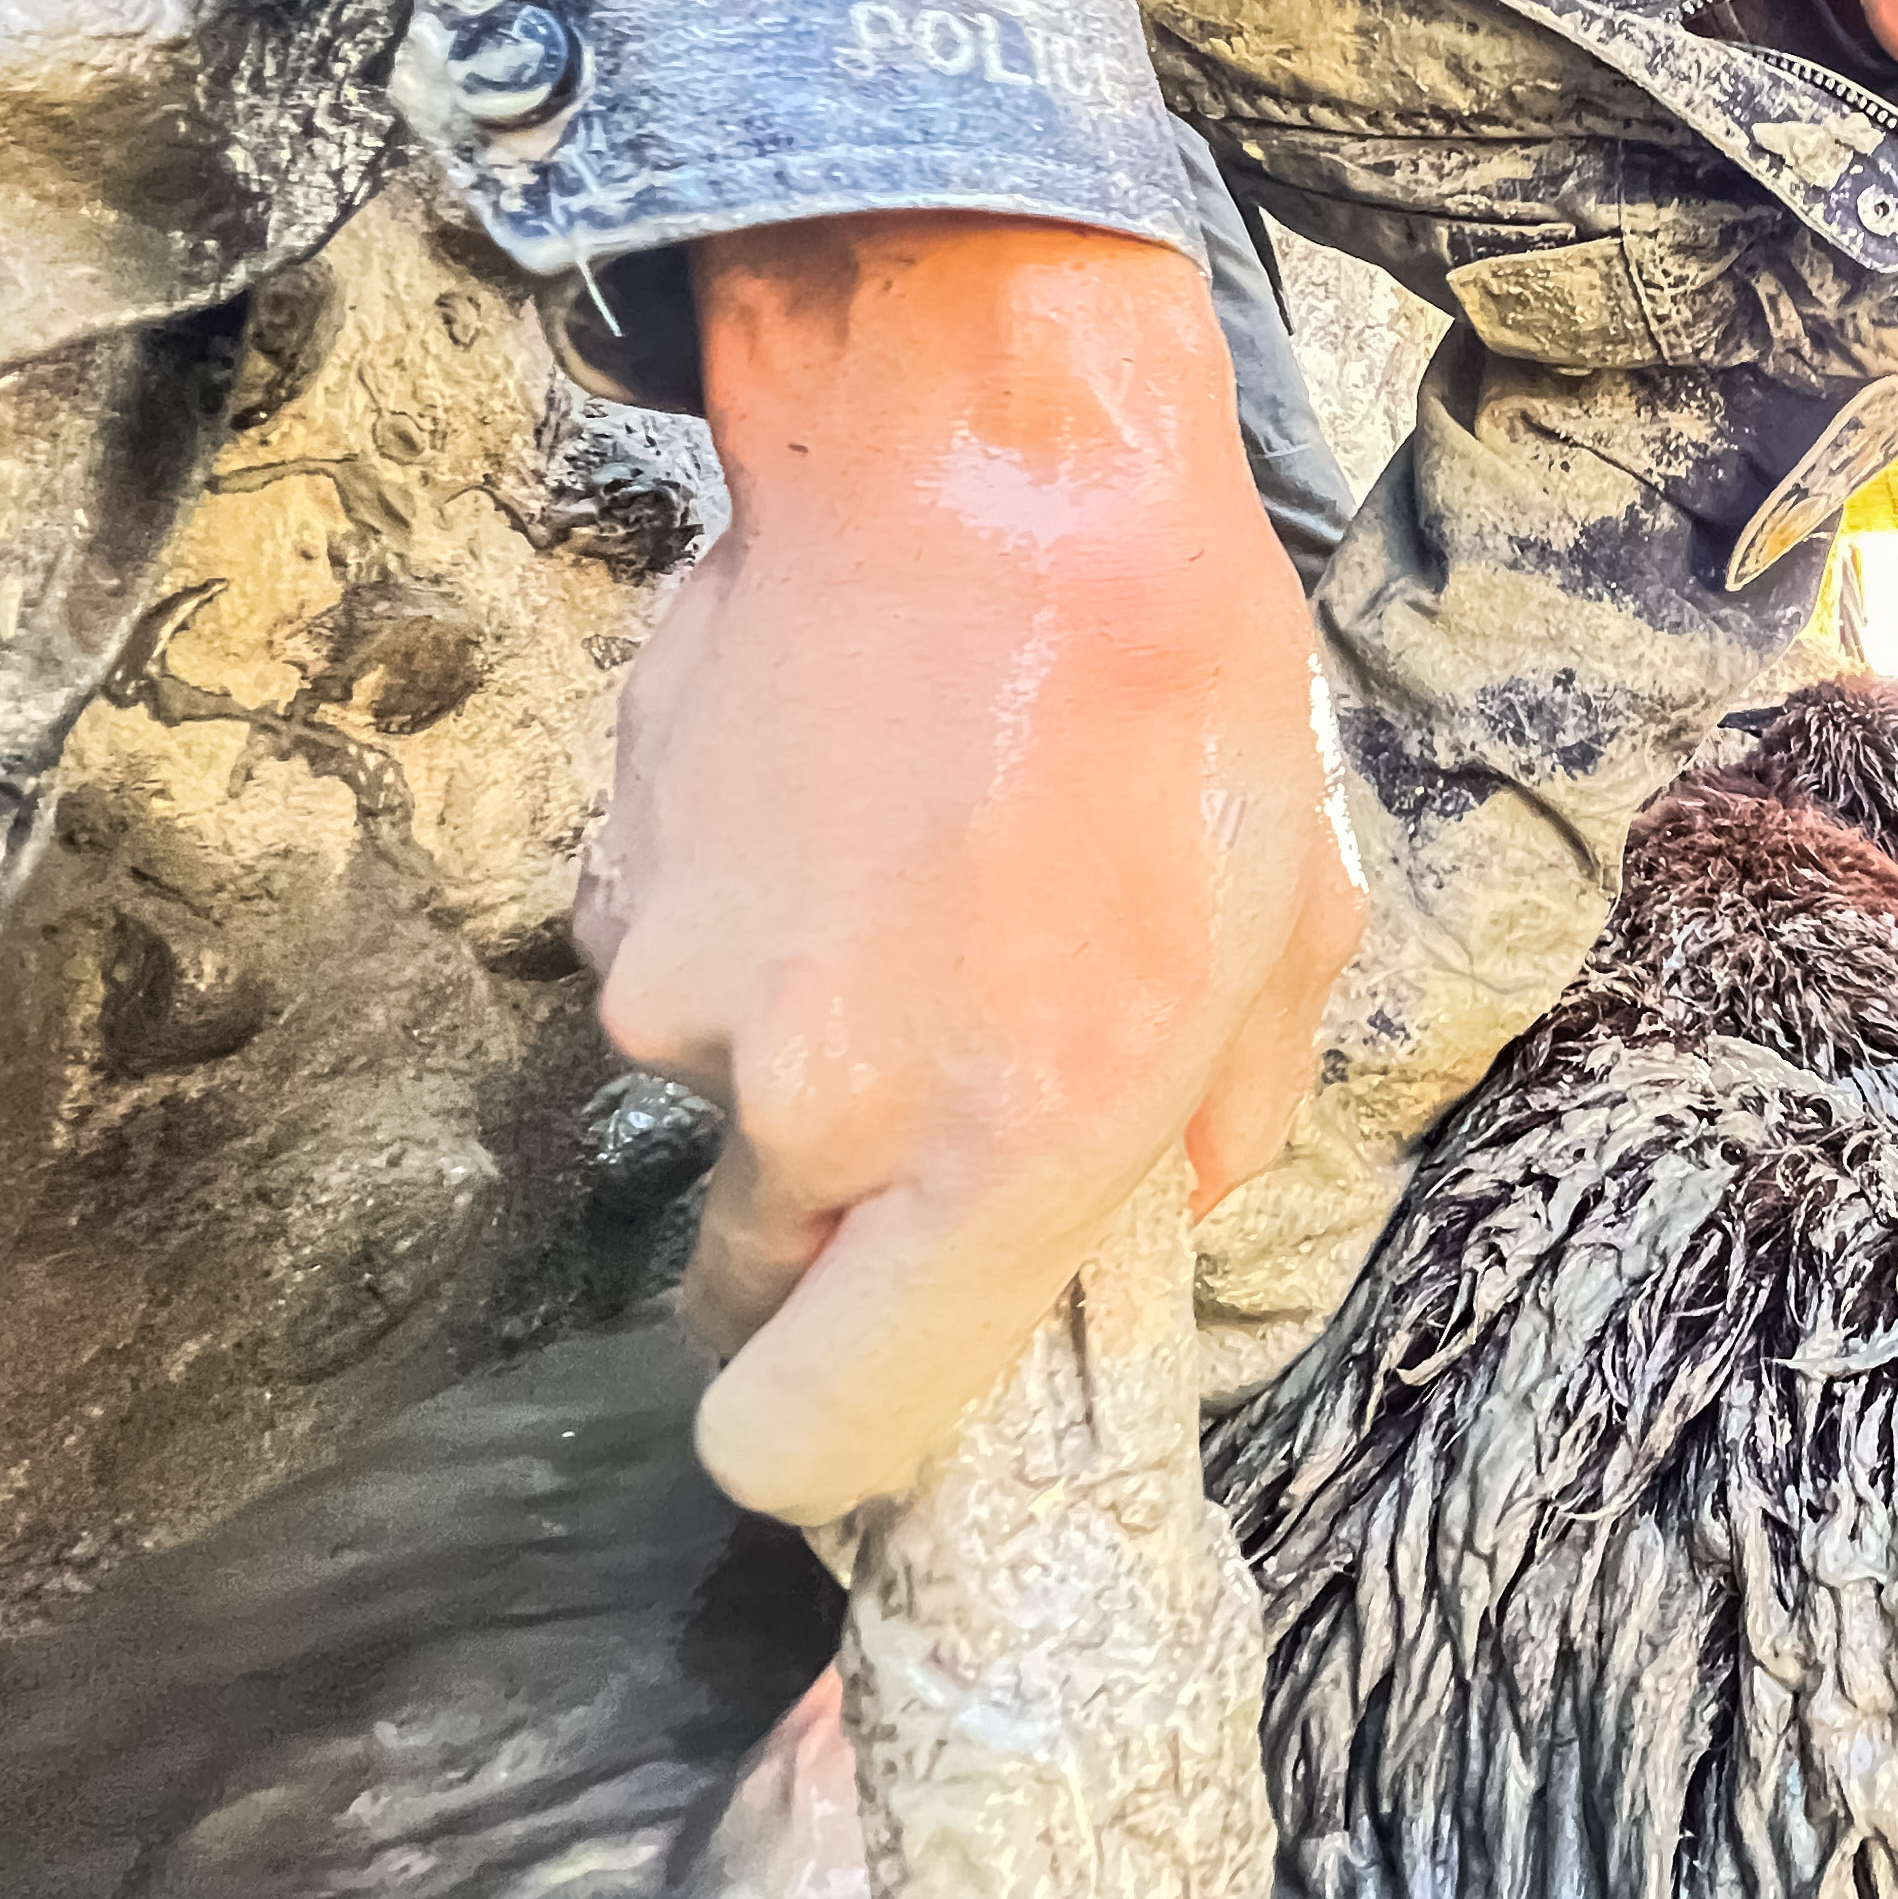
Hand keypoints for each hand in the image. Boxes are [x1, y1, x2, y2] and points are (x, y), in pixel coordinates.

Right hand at [582, 217, 1362, 1524]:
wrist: (987, 446)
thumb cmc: (1173, 681)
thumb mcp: (1285, 918)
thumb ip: (1222, 1122)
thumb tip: (1154, 1214)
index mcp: (1008, 1147)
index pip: (822, 1435)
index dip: (836, 1452)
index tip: (879, 1398)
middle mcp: (821, 1104)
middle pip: (757, 1286)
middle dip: (839, 1230)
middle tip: (950, 1077)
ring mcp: (690, 994)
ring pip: (728, 1102)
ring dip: (810, 1037)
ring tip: (928, 876)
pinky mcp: (612, 886)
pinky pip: (681, 971)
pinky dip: (751, 928)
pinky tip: (848, 804)